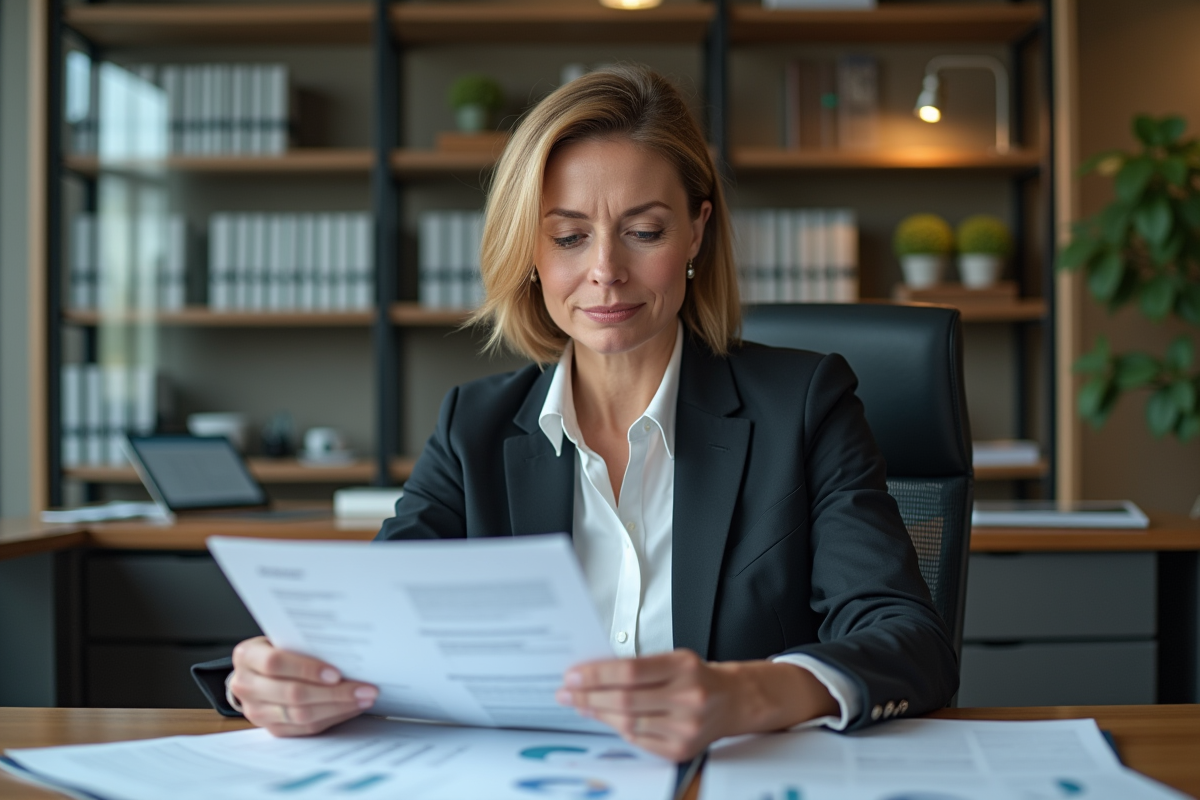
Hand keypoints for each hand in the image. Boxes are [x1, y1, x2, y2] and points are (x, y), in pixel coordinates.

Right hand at [228, 636, 378, 736]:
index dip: (306, 669)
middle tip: (365, 688)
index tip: (336, 673)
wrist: (257, 671)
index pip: (275, 663)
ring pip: (301, 715)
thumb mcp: (283, 637)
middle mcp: (246, 685)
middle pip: (292, 694)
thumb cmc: (279, 647)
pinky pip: (305, 729)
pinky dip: (333, 717)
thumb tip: (346, 651)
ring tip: (365, 698)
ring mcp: (257, 711)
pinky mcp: (272, 729)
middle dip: (334, 693)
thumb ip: (304, 643)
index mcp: (246, 656)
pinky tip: (352, 708)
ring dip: (338, 707)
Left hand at [554, 649, 837, 761]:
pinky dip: (618, 728)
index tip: (573, 675)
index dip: (596, 674)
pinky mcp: (681, 749)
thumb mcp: (674, 658)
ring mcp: (686, 727)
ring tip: (579, 704)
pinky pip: (639, 740)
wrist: (733, 701)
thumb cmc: (698, 677)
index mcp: (683, 667)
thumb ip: (639, 666)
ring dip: (598, 713)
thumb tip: (593, 672)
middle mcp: (688, 697)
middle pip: (625, 700)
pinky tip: (605, 718)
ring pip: (629, 723)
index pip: (629, 671)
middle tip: (566, 691)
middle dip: (588, 696)